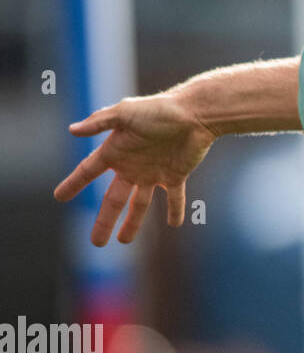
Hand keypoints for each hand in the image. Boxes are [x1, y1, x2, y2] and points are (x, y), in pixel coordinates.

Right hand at [53, 92, 217, 245]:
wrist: (194, 113)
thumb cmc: (159, 109)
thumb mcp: (125, 112)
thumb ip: (99, 122)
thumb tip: (72, 130)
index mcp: (116, 151)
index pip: (88, 172)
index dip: (73, 184)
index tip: (59, 197)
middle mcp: (132, 166)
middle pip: (114, 200)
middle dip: (104, 221)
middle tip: (95, 243)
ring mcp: (154, 172)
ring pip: (140, 205)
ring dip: (133, 224)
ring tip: (124, 242)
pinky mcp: (176, 175)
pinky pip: (174, 199)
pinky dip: (175, 211)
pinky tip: (174, 224)